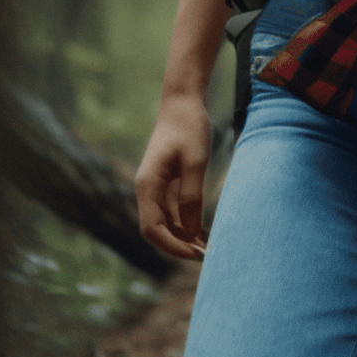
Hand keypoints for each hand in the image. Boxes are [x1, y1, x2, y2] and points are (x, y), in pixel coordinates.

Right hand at [135, 93, 213, 260]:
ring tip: (209, 245)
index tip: (197, 253)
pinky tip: (205, 230)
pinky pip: (172, 211)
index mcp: (147, 186)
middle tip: (207, 254)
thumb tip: (190, 232)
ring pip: (165, 223)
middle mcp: (147, 190)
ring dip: (184, 236)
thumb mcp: (195, 162)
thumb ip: (191, 197)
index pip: (152, 230)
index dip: (173, 246)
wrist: (183, 102)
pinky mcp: (166, 183)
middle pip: (157, 231)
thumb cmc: (189, 128)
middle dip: (179, 245)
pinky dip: (186, 222)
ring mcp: (156, 187)